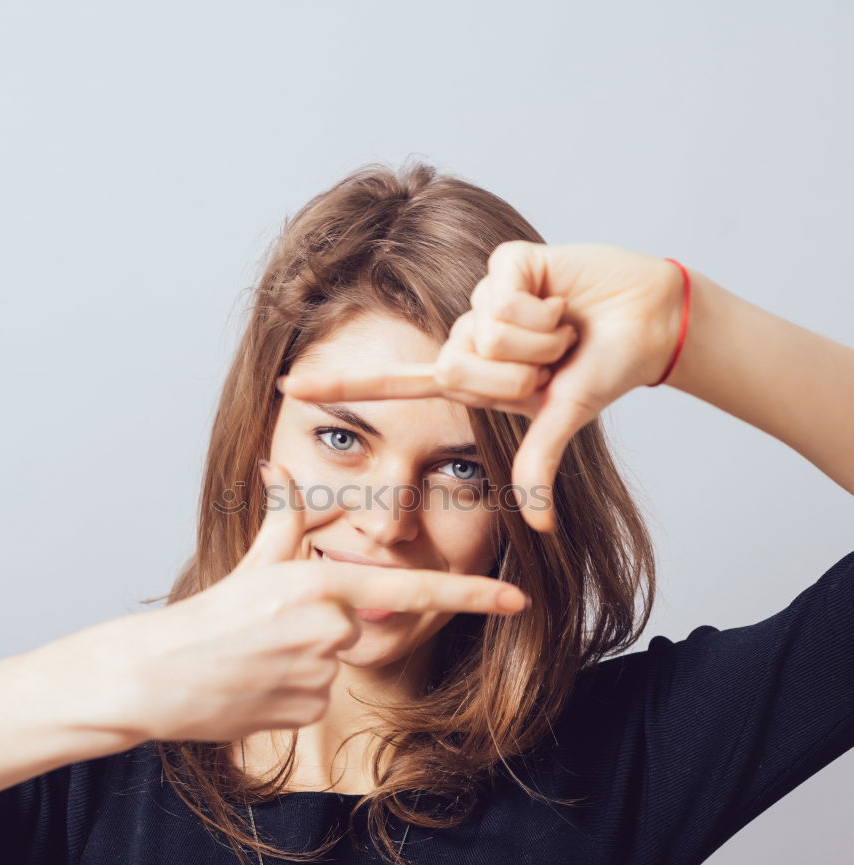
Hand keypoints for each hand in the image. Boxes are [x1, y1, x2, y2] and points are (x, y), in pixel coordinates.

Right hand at [99, 461, 529, 744]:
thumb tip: (279, 465)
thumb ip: (286, 519)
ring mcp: (320, 673)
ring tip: (256, 658)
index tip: (516, 599)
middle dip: (321, 628)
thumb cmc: (208, 613)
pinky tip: (256, 685)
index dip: (470, 595)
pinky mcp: (306, 710)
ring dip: (304, 663)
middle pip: (355, 628)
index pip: (413, 588)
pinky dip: (292, 692)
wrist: (154, 673)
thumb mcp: (254, 562)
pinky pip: (318, 698)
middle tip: (267, 630)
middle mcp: (330, 626)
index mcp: (322, 581)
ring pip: (336, 666)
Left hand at [277, 242, 683, 532]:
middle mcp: (467, 337)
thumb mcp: (562, 420)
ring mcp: (481, 299)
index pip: (396, 383)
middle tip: (553, 364)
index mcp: (472, 377)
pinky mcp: (504, 263)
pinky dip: (544, 310)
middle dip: (517, 376)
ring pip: (482, 333)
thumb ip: (538, 465)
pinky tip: (562, 299)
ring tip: (563, 331)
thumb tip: (541, 526)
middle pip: (454, 368)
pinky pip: (504, 297)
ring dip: (538, 343)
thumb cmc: (602, 369)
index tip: (290, 385)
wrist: (647, 321)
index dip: (344, 383)